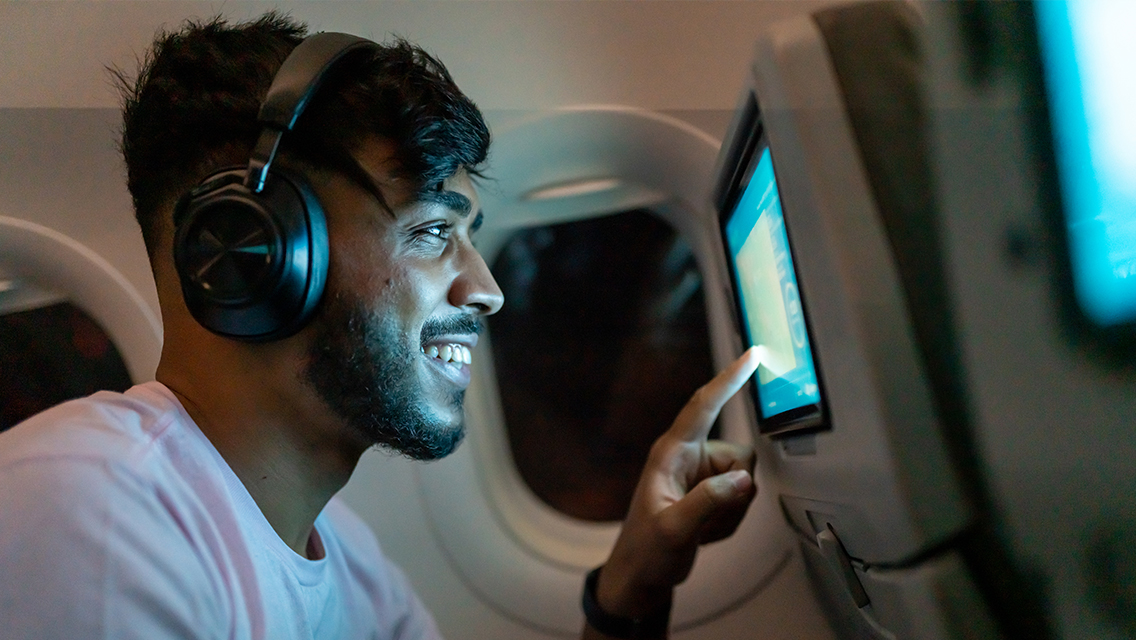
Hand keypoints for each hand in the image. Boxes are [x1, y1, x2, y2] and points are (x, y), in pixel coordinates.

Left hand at [594, 347, 760, 620]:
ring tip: (702, 528)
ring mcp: (700, 474)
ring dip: (731, 510)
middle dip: (735, 492)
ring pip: (745, 479)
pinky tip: (705, 531)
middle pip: (740, 455)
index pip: (704, 405)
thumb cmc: (647, 551)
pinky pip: (741, 497)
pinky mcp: (710, 490)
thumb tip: (743, 479)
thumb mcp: (674, 529)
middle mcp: (688, 456)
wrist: (641, 575)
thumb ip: (708, 502)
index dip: (729, 378)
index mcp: (671, 452)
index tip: (754, 354)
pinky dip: (729, 519)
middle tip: (708, 521)